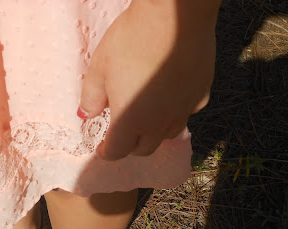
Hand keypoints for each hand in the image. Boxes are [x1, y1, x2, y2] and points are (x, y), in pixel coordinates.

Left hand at [79, 0, 219, 159]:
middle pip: (144, 148)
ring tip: (147, 118)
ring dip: (154, 132)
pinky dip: (176, 111)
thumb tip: (87, 115)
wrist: (175, 16)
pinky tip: (171, 96)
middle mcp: (158, 124)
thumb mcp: (100, 67)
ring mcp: (183, 111)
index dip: (106, 152)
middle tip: (122, 133)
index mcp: (129, 121)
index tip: (101, 148)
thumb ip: (91, 96)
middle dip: (130, 145)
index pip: (117, 151)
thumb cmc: (132, 40)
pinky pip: (187, 112)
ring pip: (168, 134)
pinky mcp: (201, 95)